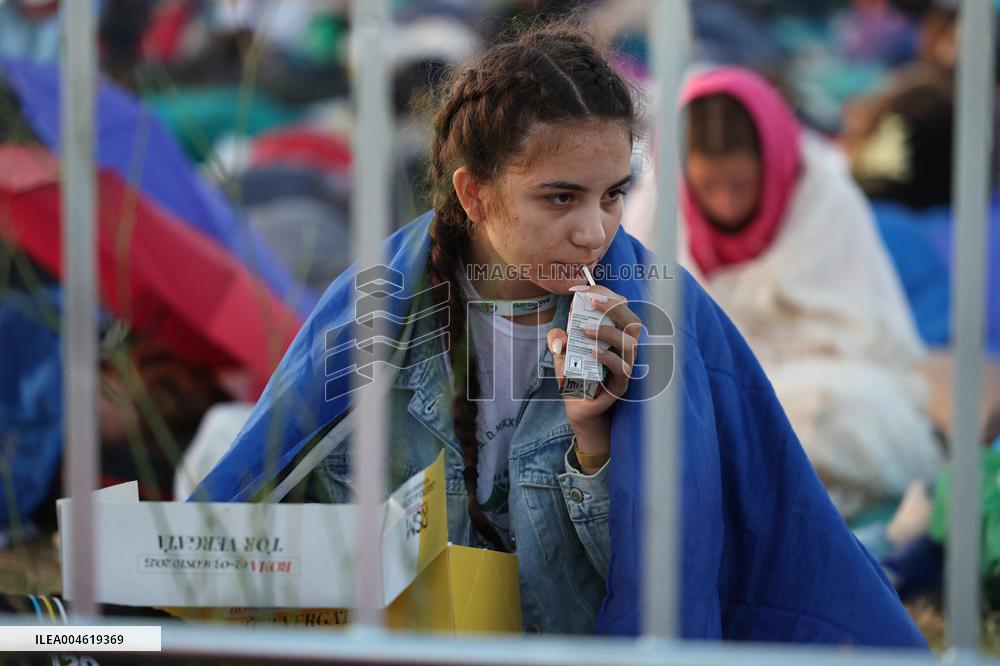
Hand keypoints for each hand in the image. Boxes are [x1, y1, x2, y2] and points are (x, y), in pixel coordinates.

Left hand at [546, 286, 641, 471]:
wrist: (579, 406)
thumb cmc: (575, 374)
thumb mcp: (562, 354)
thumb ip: (558, 340)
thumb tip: (559, 334)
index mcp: (616, 334)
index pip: (620, 307)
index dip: (605, 293)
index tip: (583, 289)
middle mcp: (626, 348)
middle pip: (633, 321)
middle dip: (614, 305)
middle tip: (591, 299)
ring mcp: (627, 365)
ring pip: (629, 342)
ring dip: (607, 331)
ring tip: (582, 328)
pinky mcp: (622, 383)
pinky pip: (621, 367)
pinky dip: (607, 356)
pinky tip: (590, 351)